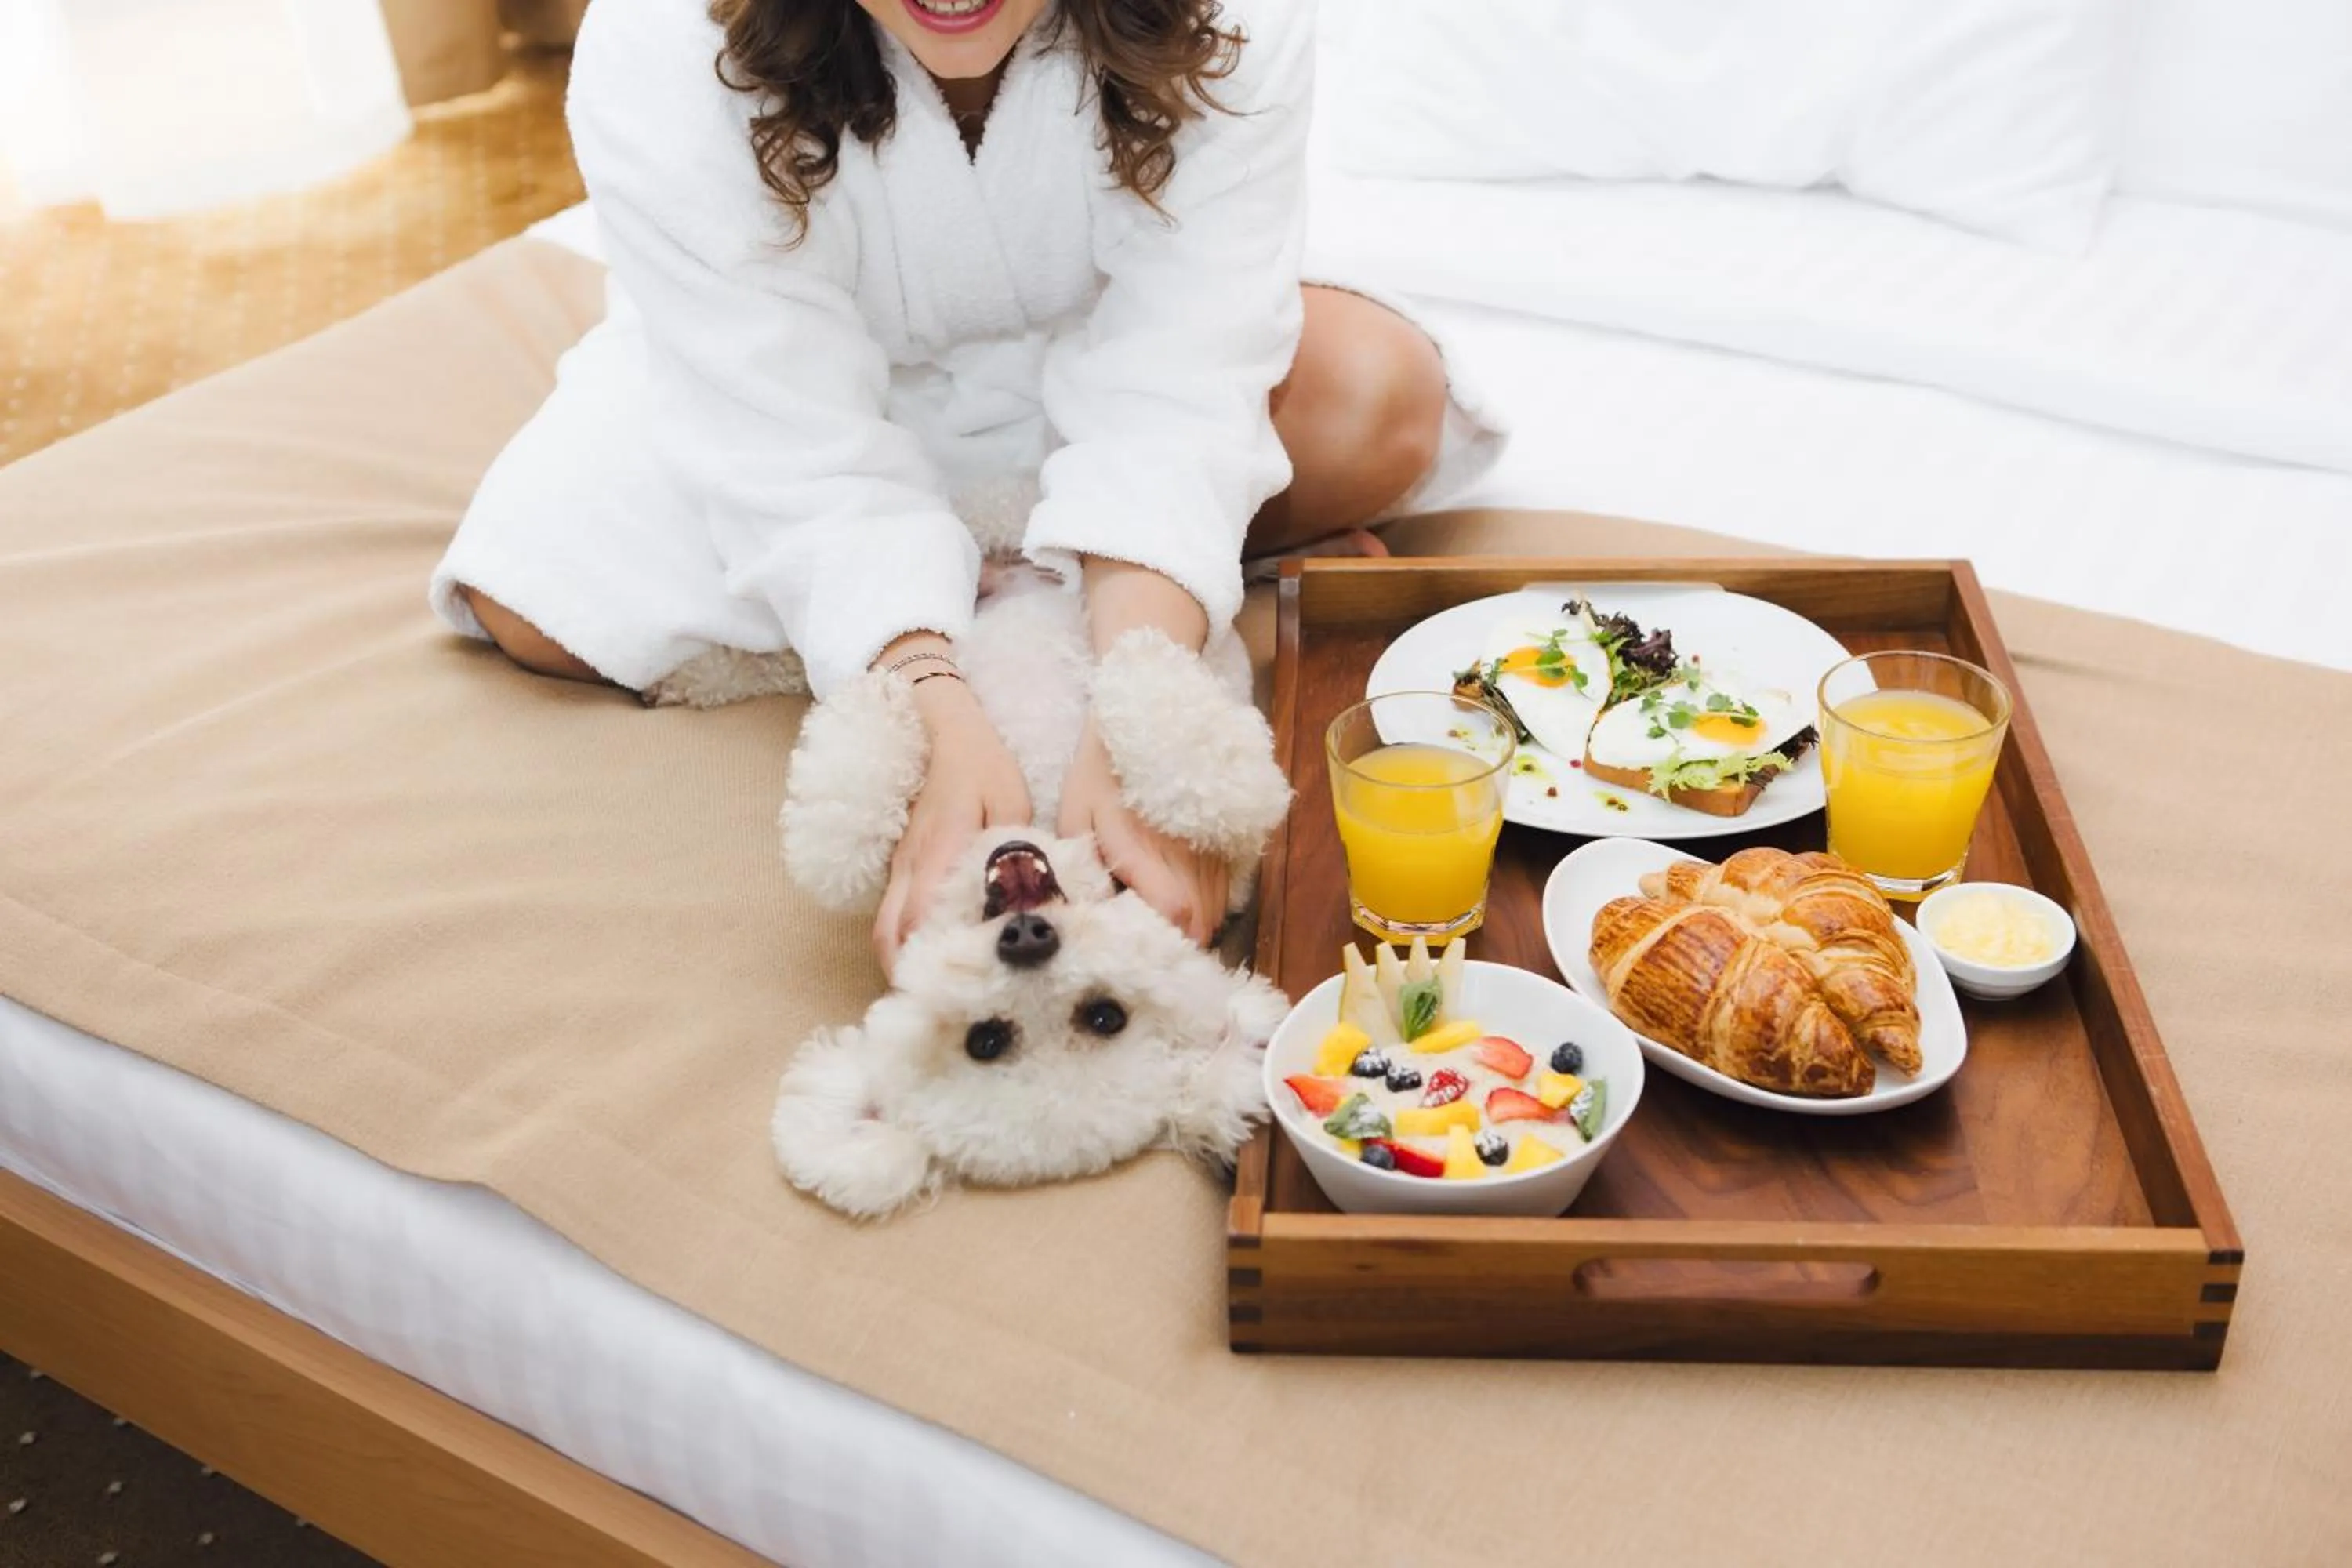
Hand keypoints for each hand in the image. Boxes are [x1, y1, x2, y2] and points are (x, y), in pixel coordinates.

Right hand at [874, 675, 1031, 972]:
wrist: (943, 729)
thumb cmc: (981, 765)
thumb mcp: (1009, 802)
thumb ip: (1013, 853)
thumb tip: (1024, 902)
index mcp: (937, 852)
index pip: (921, 918)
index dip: (930, 959)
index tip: (949, 994)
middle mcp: (908, 867)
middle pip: (889, 936)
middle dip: (906, 977)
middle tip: (935, 1008)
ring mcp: (899, 867)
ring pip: (885, 928)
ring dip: (900, 963)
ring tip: (930, 994)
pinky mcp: (902, 865)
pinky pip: (892, 914)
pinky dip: (902, 942)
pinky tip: (928, 958)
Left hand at [1058, 719, 1227, 946]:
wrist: (1149, 720)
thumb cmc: (1102, 773)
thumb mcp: (1076, 816)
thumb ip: (1084, 868)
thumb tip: (1094, 914)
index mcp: (1145, 849)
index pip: (1172, 911)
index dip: (1164, 941)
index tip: (1145, 950)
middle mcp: (1187, 853)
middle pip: (1200, 922)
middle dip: (1179, 943)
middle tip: (1153, 946)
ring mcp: (1213, 847)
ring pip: (1217, 910)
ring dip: (1195, 925)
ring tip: (1166, 925)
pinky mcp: (1227, 841)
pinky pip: (1227, 890)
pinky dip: (1209, 904)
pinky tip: (1184, 897)